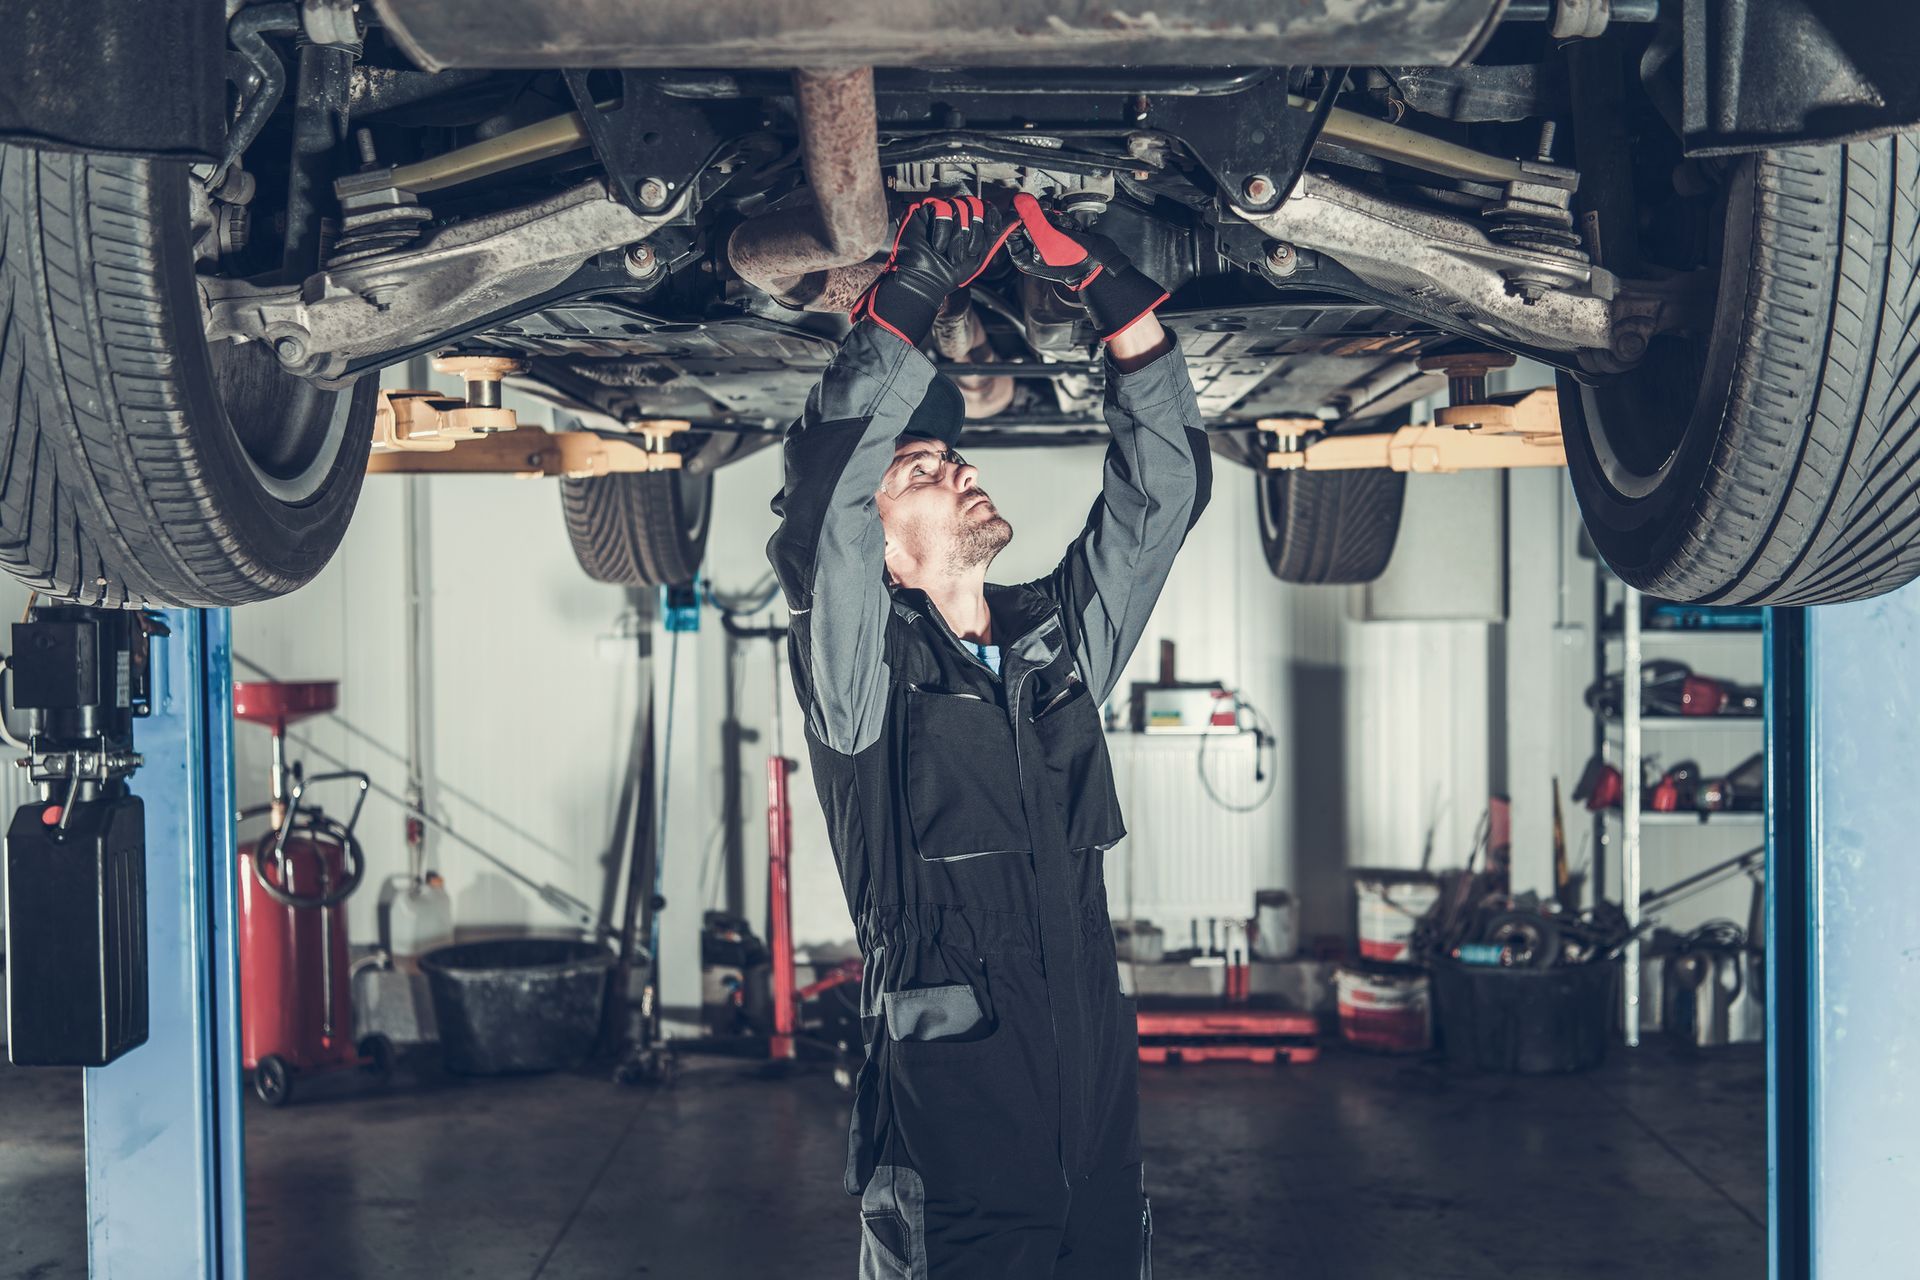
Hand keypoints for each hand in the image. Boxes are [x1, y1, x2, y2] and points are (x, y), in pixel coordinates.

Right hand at [855, 195, 1011, 345]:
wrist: (926, 281)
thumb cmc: (949, 272)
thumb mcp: (980, 255)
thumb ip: (995, 236)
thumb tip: (1016, 218)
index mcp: (967, 222)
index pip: (984, 206)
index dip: (991, 215)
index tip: (993, 229)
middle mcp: (953, 214)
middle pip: (973, 204)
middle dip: (974, 230)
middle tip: (968, 252)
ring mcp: (937, 211)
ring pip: (959, 206)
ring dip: (959, 234)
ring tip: (951, 254)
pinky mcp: (921, 209)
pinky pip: (941, 208)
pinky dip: (943, 228)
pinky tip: (938, 245)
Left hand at [1007, 192, 1169, 341]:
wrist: (1098, 262)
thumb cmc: (1073, 259)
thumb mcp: (1047, 238)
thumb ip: (1031, 219)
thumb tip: (1018, 202)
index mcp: (1024, 256)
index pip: (1011, 231)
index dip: (1017, 216)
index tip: (1024, 206)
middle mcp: (1032, 249)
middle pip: (1027, 221)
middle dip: (1041, 216)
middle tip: (1048, 214)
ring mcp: (1046, 241)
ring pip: (1042, 217)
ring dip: (1056, 218)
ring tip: (1065, 227)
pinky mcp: (1059, 234)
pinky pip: (1056, 219)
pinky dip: (1064, 220)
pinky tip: (1072, 229)